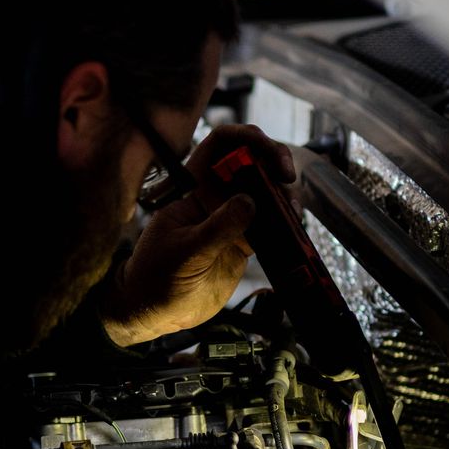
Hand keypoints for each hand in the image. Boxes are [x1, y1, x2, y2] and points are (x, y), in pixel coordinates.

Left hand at [102, 125, 296, 347]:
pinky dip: (286, 222)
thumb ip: (217, 228)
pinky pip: (271, 224)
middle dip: (275, 159)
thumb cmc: (156, 276)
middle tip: (286, 177)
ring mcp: (232, 218)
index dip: (246, 137)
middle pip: (253, 161)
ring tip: (291, 210)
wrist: (155, 311)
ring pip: (267, 192)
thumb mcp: (184, 252)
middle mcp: (216, 196)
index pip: (221, 144)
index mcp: (195, 186)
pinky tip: (292, 228)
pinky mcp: (245, 242)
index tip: (267, 151)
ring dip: (285, 194)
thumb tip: (249, 201)